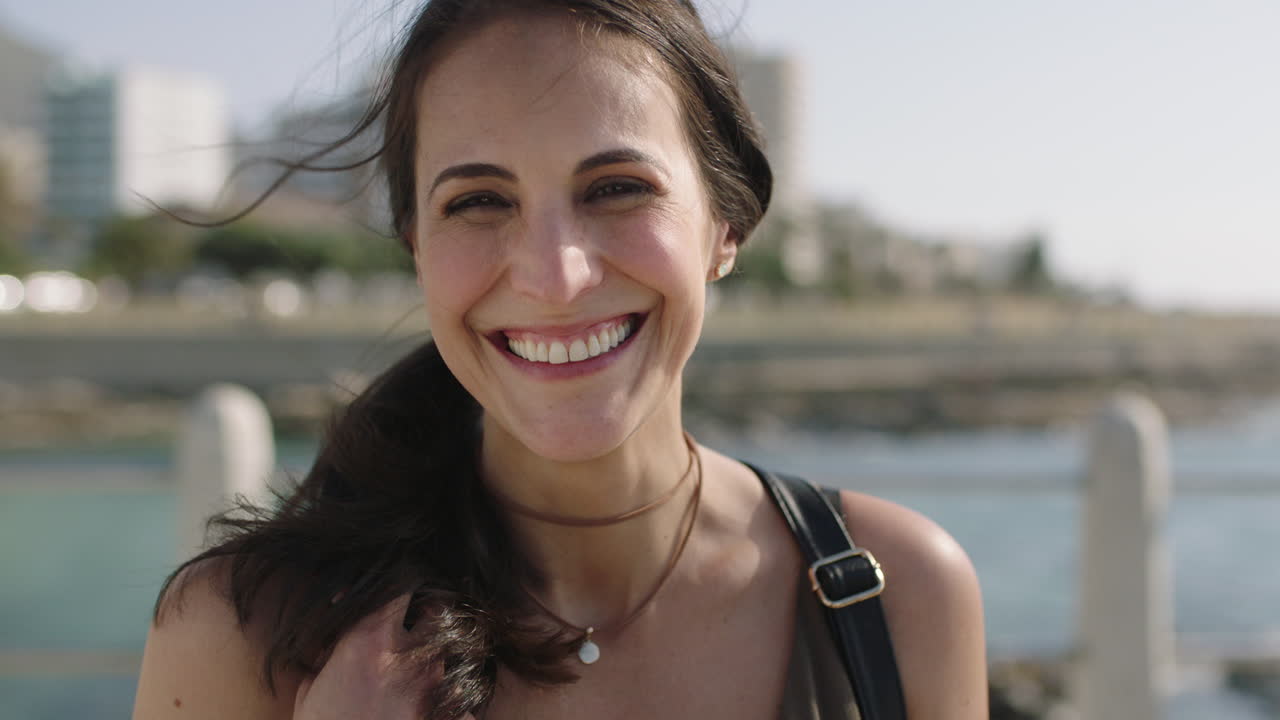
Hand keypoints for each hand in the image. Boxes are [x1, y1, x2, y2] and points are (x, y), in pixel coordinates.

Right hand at [293, 594, 472, 719]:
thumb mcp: (309, 694)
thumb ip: (323, 664)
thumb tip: (326, 653)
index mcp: (368, 644)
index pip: (397, 586)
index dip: (399, 580)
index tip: (393, 583)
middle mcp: (407, 658)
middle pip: (438, 611)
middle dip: (432, 610)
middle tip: (421, 617)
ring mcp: (432, 688)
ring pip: (447, 653)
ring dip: (436, 656)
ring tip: (418, 672)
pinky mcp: (450, 716)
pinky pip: (463, 699)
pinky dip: (455, 702)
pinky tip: (441, 707)